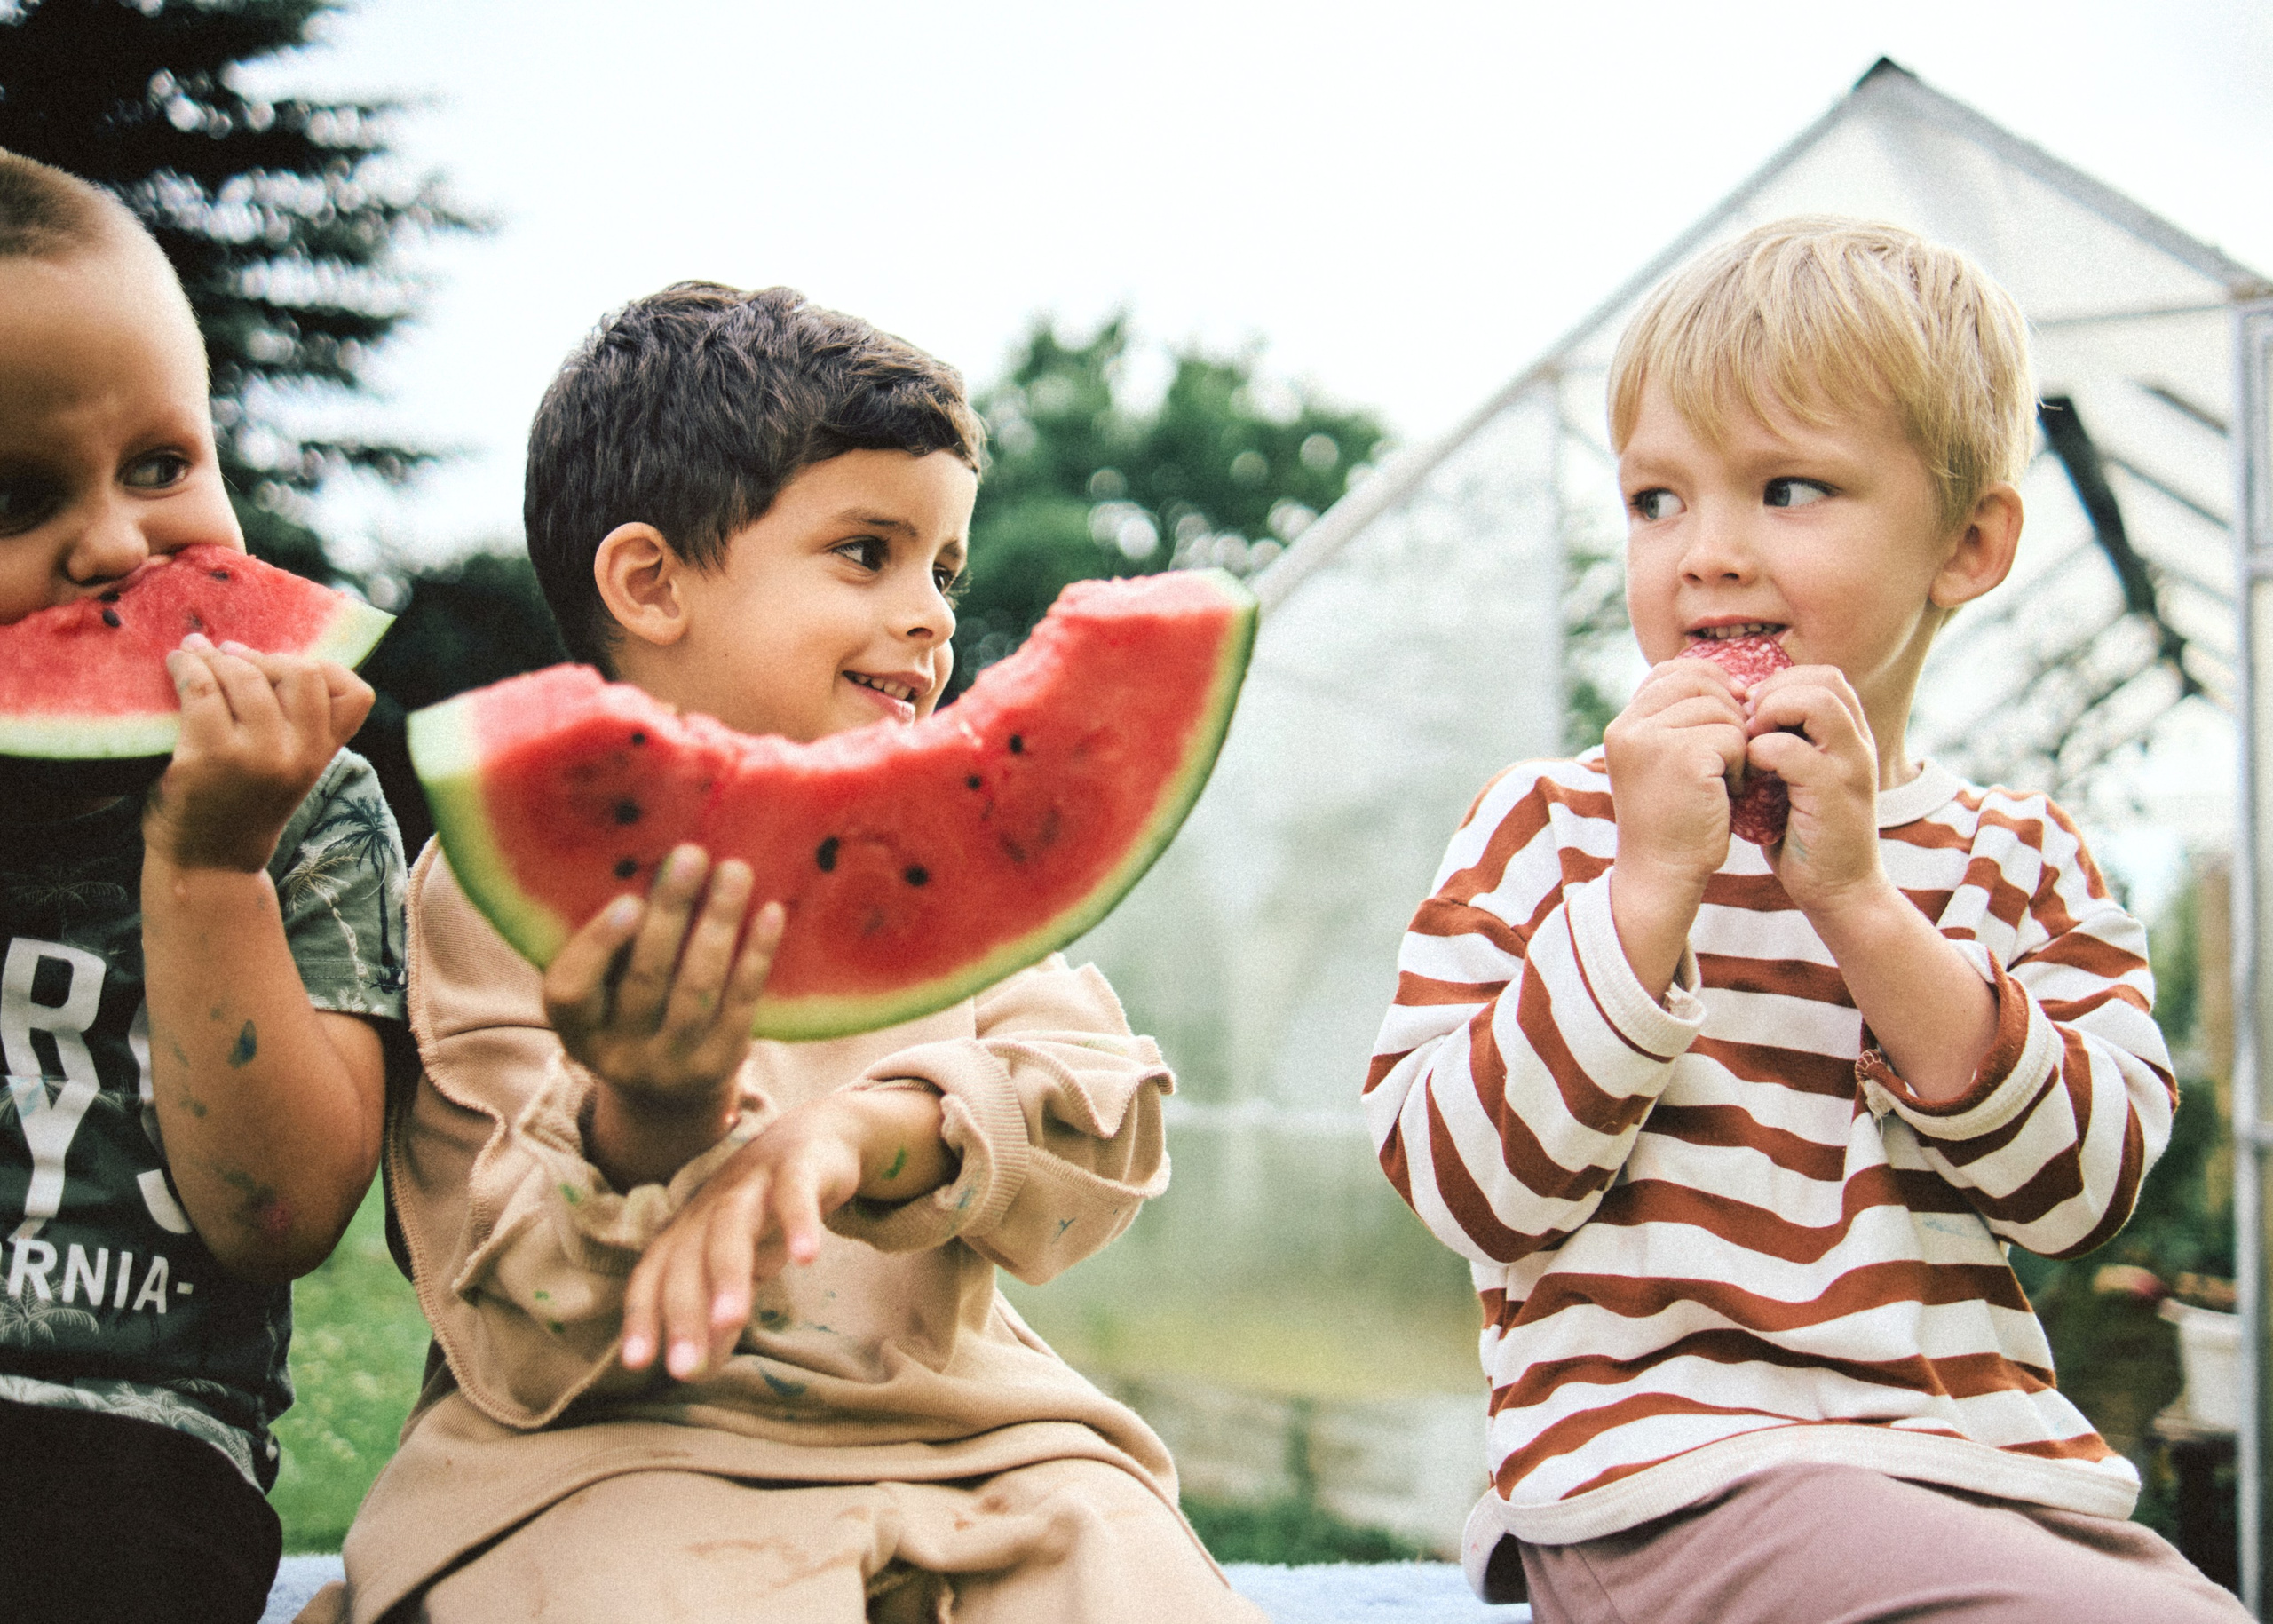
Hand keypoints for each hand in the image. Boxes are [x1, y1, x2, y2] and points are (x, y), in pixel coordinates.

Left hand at [143, 635, 373, 872]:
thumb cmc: (242, 807)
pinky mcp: (208, 757)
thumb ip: (297, 727)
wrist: (208, 865)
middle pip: (301, 672)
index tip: (281, 670)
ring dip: (216, 657)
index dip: (324, 669)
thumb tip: (260, 653)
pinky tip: (176, 667)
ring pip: (246, 676)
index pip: (355, 695)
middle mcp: (297, 756)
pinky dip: (186, 669)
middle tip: (230, 657)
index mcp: (321, 757)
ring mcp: (255, 757)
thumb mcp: (289, 771)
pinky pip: (202, 689)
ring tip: (195, 656)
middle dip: (262, 657)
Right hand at [546, 841, 783, 1095]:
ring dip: (719, 922)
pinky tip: (770, 914)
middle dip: (671, 912)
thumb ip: (612, 942)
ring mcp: (670, 1066)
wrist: (670, 1092)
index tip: (630, 901)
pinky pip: (740, 1004)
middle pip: (645, 978)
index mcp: (576, 1028)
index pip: (570, 990)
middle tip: (692, 855)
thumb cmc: (631, 1012)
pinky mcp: (719, 1065)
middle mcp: (618, 1054)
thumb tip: (652, 859)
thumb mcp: (604, 991)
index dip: (598, 947)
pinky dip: (756, 956)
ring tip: (735, 871)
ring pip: (697, 988)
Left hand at [618, 1090, 946, 1379]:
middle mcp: (710, 1207)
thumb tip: (695, 1372)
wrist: (812, 1140)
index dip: (642, 1315)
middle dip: (683, 1314)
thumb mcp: (742, 1270)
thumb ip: (719, 1318)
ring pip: (731, 1229)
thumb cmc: (767, 1216)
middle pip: (688, 1259)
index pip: (653, 1274)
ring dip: (728, 1275)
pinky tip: (808, 1258)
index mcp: (688, 1231)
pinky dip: (800, 1223)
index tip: (636, 1363)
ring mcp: (752, 1183)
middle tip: (683, 1368)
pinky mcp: (796, 1168)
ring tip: (731, 1321)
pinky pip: (794, 1195)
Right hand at [1603, 657, 1748, 995]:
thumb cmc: (1672, 821)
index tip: (1732, 710)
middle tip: (1731, 753)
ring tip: (1725, 778)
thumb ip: (1675, 722)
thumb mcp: (1662, 761)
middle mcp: (1629, 726)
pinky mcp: (1684, 757)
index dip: (1708, 680)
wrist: (1662, 874)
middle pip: (1699, 682)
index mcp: (1621, 725)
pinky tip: (1730, 790)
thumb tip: (1730, 683)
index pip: (1670, 671)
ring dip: (1736, 741)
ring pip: (1720, 708)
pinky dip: (1742, 763)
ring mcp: (1653, 740)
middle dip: (1728, 710)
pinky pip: (1734, 736)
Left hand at [1744, 665, 1886, 920]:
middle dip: (1774, 692)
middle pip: (1823, 679)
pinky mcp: (1834, 795)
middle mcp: (1857, 744)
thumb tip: (1731, 715)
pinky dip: (1760, 755)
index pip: (1823, 677)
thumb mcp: (1792, 779)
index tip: (1752, 716)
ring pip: (1816, 702)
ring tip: (1750, 746)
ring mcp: (1850, 767)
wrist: (1838, 892)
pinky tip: (1749, 778)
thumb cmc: (1803, 835)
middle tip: (1747, 727)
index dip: (1781, 683)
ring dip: (1771, 714)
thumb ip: (1778, 744)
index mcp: (1849, 737)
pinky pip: (1792, 751)